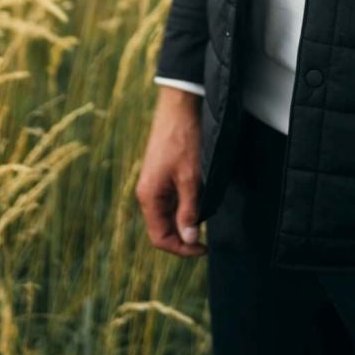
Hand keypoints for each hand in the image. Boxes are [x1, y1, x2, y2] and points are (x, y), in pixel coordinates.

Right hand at [136, 87, 206, 257]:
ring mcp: (154, 183)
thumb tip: (189, 239)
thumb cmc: (184, 139)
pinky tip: (199, 203)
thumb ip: (189, 209)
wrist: (180, 105)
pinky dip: (184, 207)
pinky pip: (170, 200)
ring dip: (184, 222)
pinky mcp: (162, 174)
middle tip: (206, 240)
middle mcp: (147, 192)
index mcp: (149, 196)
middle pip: (162, 228)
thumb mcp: (191, 177)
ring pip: (167, 215)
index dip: (181, 249)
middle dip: (183, 238)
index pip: (160, 238)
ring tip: (205, 221)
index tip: (203, 248)